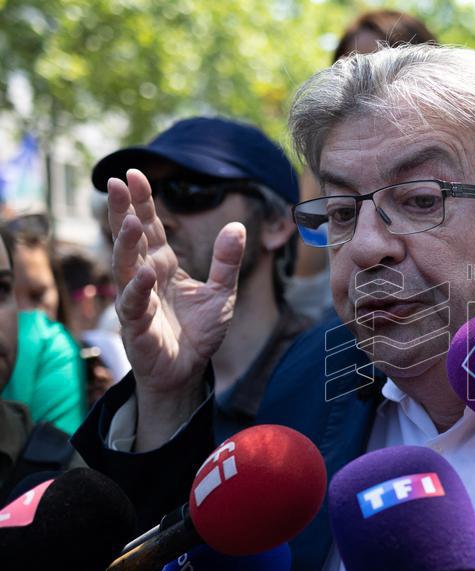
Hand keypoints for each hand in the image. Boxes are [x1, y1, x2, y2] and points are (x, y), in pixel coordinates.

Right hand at [109, 169, 244, 447]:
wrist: (188, 371)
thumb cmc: (198, 332)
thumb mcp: (222, 292)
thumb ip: (227, 261)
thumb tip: (238, 226)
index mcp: (162, 265)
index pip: (149, 228)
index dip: (141, 202)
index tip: (133, 174)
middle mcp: (144, 278)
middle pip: (129, 239)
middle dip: (122, 210)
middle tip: (114, 182)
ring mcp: (137, 300)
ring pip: (125, 266)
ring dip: (125, 243)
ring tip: (128, 219)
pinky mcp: (137, 327)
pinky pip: (134, 305)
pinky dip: (137, 289)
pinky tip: (144, 273)